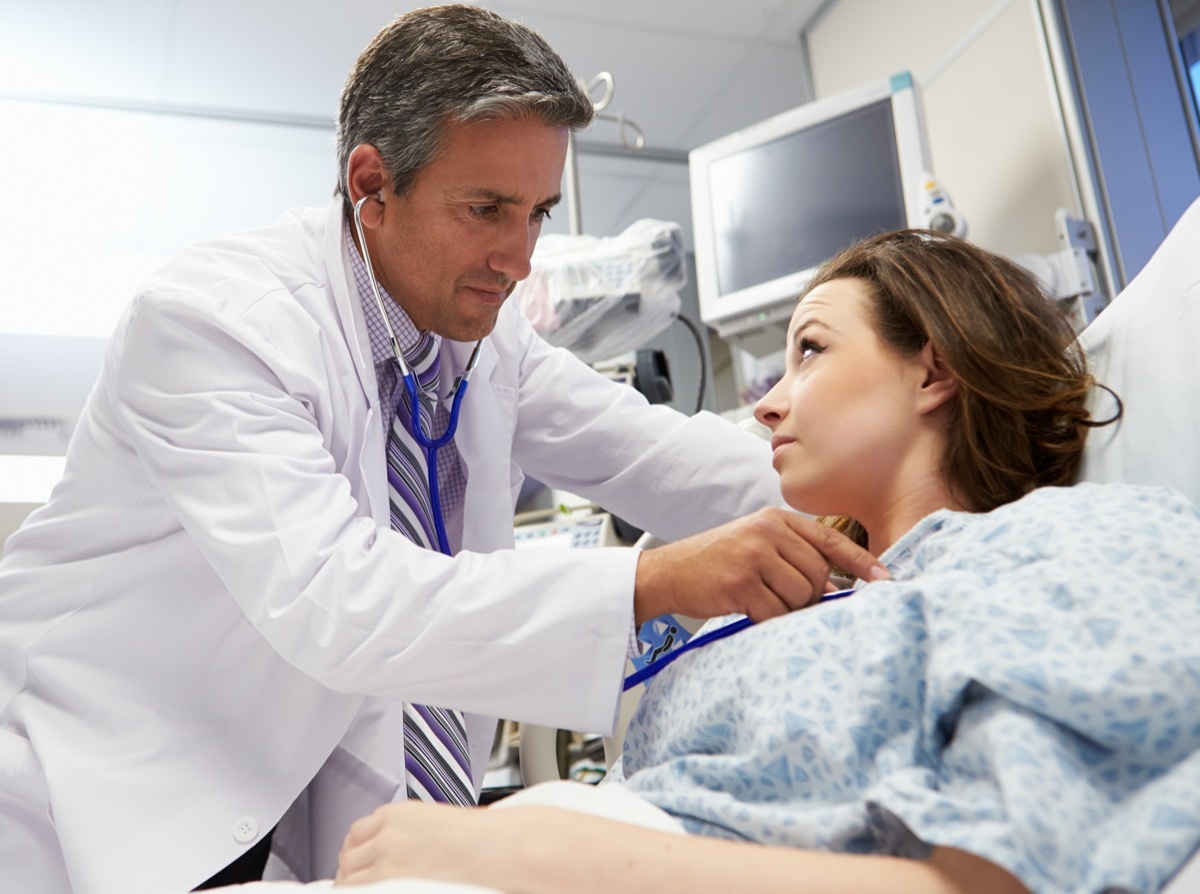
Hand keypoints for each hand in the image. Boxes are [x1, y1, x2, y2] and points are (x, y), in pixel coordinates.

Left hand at [336, 801, 498, 886]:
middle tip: (355, 880)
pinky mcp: (388, 880)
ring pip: (348, 875)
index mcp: (396, 814)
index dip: (354, 849)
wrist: (489, 848)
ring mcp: (385, 857)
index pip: (357, 832)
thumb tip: (393, 849)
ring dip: (351, 883)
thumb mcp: (432, 820)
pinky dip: (356, 891)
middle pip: (348, 854)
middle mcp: (386, 833)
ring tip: (361, 890)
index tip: (358, 859)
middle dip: (350, 867)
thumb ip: (405, 830)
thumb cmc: (474, 838)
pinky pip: (356, 889)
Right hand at [633, 508, 888, 623]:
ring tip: (761, 600)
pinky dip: (768, 619)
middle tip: (781, 597)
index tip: (884, 578)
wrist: (670, 571)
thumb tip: (837, 584)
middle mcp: (767, 532)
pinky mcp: (741, 582)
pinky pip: (776, 612)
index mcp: (776, 519)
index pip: (830, 539)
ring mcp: (754, 555)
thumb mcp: (757, 543)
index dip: (860, 561)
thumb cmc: (717, 561)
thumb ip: (794, 554)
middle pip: (818, 574)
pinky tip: (749, 609)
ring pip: (801, 595)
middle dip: (808, 595)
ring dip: (787, 608)